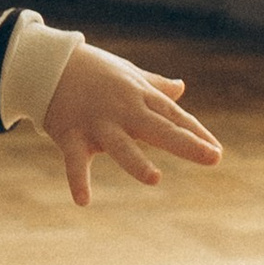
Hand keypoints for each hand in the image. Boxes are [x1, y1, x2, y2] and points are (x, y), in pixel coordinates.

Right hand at [42, 45, 222, 204]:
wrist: (47, 63)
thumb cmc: (93, 70)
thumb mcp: (128, 74)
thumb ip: (155, 85)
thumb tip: (181, 87)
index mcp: (138, 96)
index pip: (173, 116)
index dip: (196, 133)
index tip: (216, 150)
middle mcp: (122, 110)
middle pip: (159, 128)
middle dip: (186, 143)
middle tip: (213, 158)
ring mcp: (97, 124)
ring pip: (120, 145)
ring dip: (136, 162)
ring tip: (154, 178)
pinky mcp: (71, 135)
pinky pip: (75, 161)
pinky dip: (78, 180)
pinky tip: (83, 201)